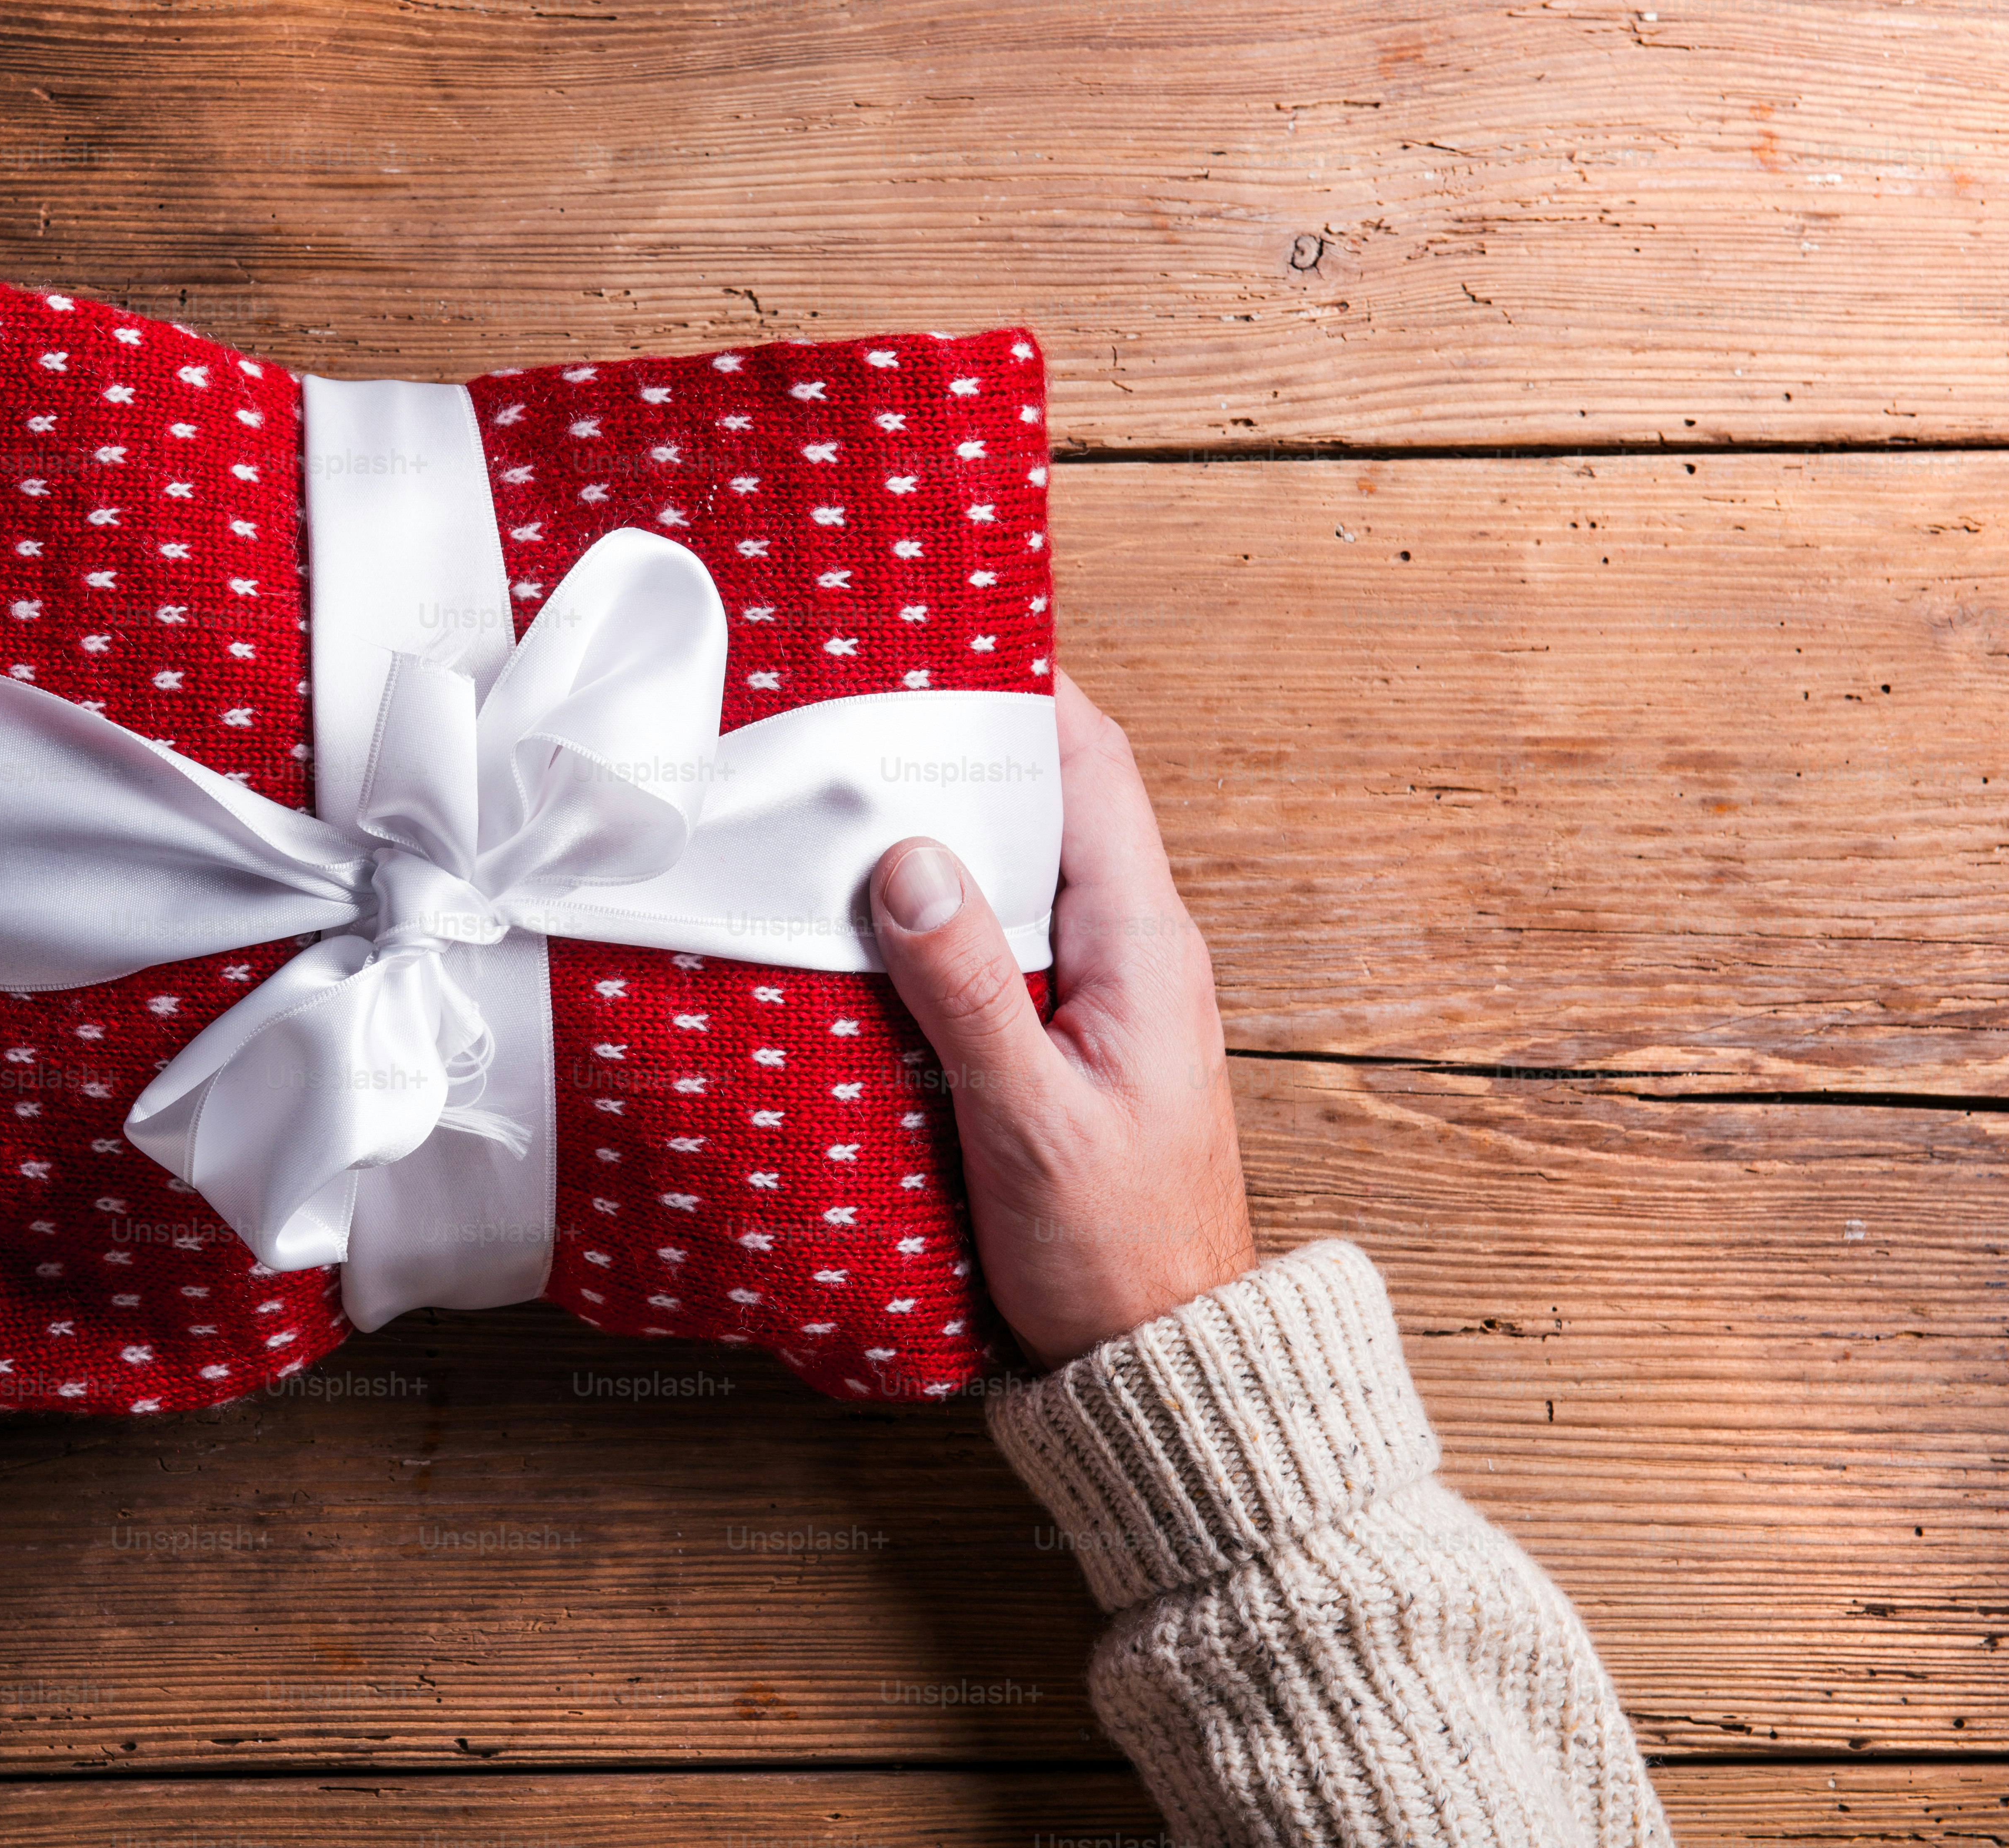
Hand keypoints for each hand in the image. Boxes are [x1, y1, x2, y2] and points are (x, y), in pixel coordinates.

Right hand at [866, 669, 1255, 1367]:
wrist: (1163, 1365)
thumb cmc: (1114, 1255)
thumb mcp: (1030, 1121)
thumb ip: (968, 989)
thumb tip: (907, 858)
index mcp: (1144, 947)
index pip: (1092, 771)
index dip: (1025, 694)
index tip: (943, 643)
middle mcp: (1133, 954)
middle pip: (1049, 808)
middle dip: (963, 749)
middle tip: (860, 709)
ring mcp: (1103, 999)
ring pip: (1022, 874)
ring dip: (944, 832)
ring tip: (845, 795)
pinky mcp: (1065, 1043)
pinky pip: (1004, 942)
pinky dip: (942, 910)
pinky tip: (870, 918)